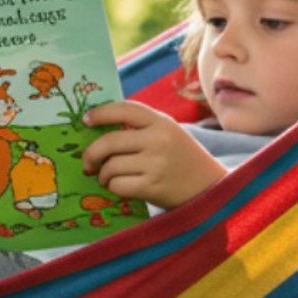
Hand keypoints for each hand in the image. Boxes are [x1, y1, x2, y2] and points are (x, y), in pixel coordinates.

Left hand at [79, 100, 227, 209]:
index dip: (101, 113)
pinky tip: (118, 187)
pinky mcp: (153, 187)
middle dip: (91, 153)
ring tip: (107, 177)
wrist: (210, 188)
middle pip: (109, 142)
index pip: (125, 109)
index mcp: (161, 122)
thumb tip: (98, 128)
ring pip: (111, 166)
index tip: (87, 120)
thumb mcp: (168, 133)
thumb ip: (141, 128)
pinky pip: (118, 185)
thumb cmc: (182, 159)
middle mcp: (158, 140)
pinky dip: (113, 187)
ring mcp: (156, 164)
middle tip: (88, 162)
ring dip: (103, 174)